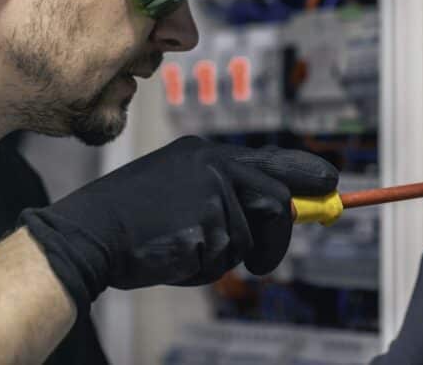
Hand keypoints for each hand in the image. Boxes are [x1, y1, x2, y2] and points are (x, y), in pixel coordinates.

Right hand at [20, 135, 337, 314]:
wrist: (90, 231)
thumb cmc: (136, 216)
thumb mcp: (183, 187)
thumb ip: (230, 193)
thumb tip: (285, 210)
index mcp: (207, 153)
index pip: (273, 159)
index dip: (308, 174)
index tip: (332, 186)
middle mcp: (213, 167)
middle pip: (276, 202)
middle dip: (278, 238)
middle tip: (265, 264)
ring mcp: (208, 196)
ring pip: (247, 240)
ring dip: (226, 256)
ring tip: (185, 248)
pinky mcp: (201, 227)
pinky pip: (220, 260)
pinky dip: (200, 270)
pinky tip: (170, 255)